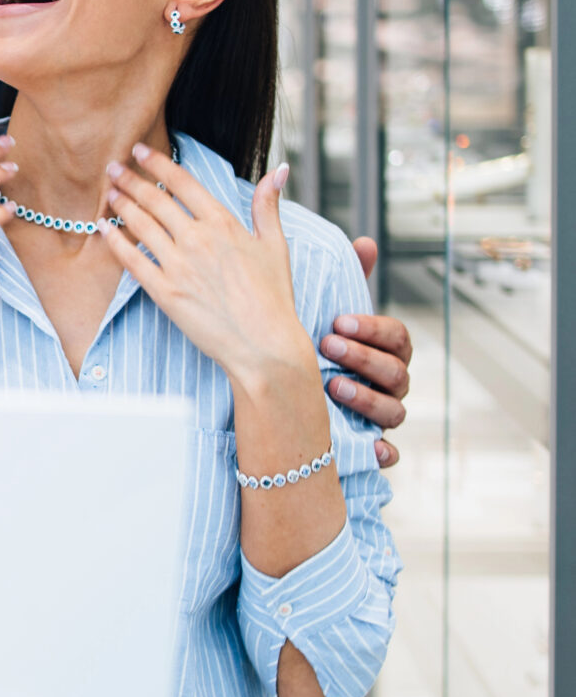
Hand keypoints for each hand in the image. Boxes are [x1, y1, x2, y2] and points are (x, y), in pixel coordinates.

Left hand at [104, 148, 315, 396]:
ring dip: (121, 205)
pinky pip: (132, 261)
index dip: (157, 162)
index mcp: (223, 223)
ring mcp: (179, 266)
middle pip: (155, 199)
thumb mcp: (275, 245)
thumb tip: (278, 169)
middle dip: (130, 179)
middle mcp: (197, 239)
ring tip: (108, 192)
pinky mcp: (165, 293)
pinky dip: (115, 241)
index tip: (139, 151)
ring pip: (141, 225)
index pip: (182, 182)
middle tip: (113, 167)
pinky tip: (104, 228)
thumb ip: (267, 205)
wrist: (263, 345)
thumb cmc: (273, 298)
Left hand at [321, 238, 410, 470]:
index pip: (397, 337)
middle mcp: (392, 385)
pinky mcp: (373, 447)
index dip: (373, 328)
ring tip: (333, 387)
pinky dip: (386, 452)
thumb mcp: (334, 319)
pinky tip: (372, 449)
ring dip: (368, 399)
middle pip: (396, 372)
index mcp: (388, 352)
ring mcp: (384, 416)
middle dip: (364, 358)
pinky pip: (391, 454)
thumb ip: (350, 283)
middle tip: (328, 345)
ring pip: (394, 411)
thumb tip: (364, 242)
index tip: (339, 320)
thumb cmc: (324, 352)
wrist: (297, 401)